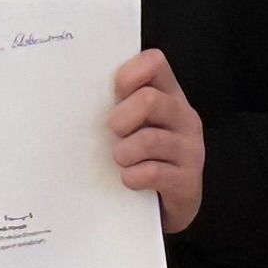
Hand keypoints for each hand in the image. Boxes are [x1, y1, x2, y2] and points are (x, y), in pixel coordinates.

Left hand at [110, 49, 204, 233]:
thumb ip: (121, 105)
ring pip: (149, 140)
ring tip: (120, 160)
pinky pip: (152, 173)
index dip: (130, 73)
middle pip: (150, 99)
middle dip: (121, 118)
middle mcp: (184, 117)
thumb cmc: (144, 157)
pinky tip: (129, 179)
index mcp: (169, 95)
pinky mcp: (187, 180)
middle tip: (114, 133)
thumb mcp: (136, 125)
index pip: (155, 62)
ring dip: (124, 152)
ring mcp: (190, 148)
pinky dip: (132, 177)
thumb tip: (77, 95)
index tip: (114, 94)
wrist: (171, 205)